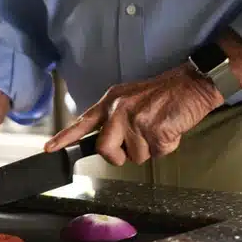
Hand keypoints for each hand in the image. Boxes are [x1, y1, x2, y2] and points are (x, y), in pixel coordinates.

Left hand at [45, 64, 223, 165]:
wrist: (192, 84)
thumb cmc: (162, 94)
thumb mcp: (129, 99)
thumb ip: (114, 119)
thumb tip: (107, 144)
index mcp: (110, 103)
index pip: (82, 123)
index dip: (64, 138)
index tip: (49, 149)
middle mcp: (119, 111)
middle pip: (104, 149)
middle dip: (118, 156)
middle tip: (134, 144)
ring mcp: (137, 120)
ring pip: (135, 157)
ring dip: (149, 149)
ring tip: (158, 128)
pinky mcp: (156, 130)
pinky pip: (157, 153)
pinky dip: (166, 147)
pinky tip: (169, 129)